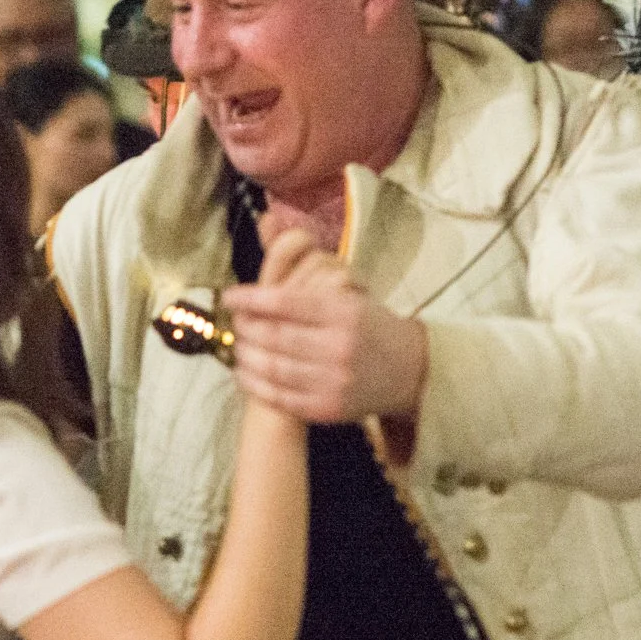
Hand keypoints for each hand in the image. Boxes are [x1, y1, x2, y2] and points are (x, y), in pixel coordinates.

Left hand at [222, 254, 427, 424]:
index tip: (229, 296)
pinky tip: (245, 373)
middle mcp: (340, 347)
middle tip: (233, 322)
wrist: (411, 370)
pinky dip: (255, 385)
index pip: (286, 303)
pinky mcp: (328, 408)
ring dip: (245, 357)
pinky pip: (281, 398)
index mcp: (345, 312)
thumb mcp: (351, 293)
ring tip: (236, 346)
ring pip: (273, 368)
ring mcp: (334, 381)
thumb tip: (266, 231)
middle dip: (245, 328)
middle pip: (275, 337)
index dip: (250, 299)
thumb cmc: (371, 326)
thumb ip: (309, 276)